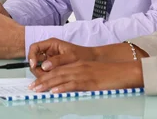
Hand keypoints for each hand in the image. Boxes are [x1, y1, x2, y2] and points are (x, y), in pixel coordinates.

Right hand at [28, 38, 97, 71]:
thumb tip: (44, 66)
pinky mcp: (52, 66)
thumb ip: (57, 60)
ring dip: (41, 73)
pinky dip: (46, 76)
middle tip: (42, 76)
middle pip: (34, 58)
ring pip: (38, 66)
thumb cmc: (82, 55)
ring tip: (50, 78)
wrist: (91, 60)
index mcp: (51, 44)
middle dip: (36, 68)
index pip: (34, 47)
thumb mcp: (71, 56)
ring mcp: (49, 59)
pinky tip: (52, 80)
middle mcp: (48, 50)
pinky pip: (44, 71)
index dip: (31, 56)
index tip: (34, 65)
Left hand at [29, 60, 143, 92]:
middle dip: (42, 81)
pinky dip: (62, 87)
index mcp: (79, 65)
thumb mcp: (92, 74)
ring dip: (48, 84)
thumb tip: (69, 87)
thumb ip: (81, 79)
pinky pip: (73, 84)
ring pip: (61, 78)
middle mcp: (79, 68)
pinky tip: (54, 91)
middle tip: (31, 87)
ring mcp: (84, 74)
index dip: (46, 76)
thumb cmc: (110, 75)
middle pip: (57, 74)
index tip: (36, 83)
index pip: (58, 70)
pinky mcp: (89, 82)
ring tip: (37, 89)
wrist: (124, 71)